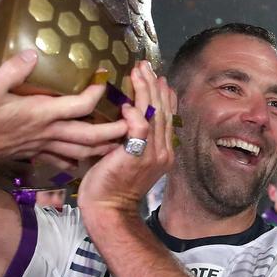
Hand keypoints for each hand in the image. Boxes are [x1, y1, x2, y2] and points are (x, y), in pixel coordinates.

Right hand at [0, 50, 127, 165]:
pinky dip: (78, 159)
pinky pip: (63, 159)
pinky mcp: (35, 153)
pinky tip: (84, 159)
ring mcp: (42, 146)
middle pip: (90, 134)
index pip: (80, 105)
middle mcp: (48, 132)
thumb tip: (31, 53)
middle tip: (134, 123)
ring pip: (81, 151)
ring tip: (120, 142)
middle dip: (114, 129)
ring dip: (102, 147)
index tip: (107, 77)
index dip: (97, 92)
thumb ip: (11, 70)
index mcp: (42, 113)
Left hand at [78, 62, 177, 220]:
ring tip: (138, 72)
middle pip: (162, 111)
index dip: (163, 94)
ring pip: (153, 115)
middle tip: (144, 65)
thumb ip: (131, 138)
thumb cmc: (111, 185)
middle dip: (154, 85)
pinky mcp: (136, 157)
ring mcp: (152, 155)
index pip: (167, 116)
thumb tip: (123, 115)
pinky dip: (134, 114)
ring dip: (145, 90)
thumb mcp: (127, 158)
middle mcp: (162, 151)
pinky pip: (140, 129)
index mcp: (163, 151)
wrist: (109, 211)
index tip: (156, 77)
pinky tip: (127, 103)